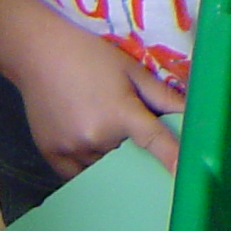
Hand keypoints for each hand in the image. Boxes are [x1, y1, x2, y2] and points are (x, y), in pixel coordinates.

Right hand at [4, 16, 184, 178]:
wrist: (39, 54)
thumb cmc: (91, 57)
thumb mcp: (132, 70)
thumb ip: (162, 95)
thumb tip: (191, 112)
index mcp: (121, 113)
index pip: (155, 142)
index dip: (172, 159)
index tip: (184, 176)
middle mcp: (96, 137)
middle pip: (126, 154)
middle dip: (129, 141)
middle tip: (117, 116)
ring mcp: (71, 149)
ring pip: (102, 165)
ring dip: (107, 152)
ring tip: (95, 119)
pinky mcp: (51, 154)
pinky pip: (76, 173)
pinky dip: (86, 163)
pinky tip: (83, 136)